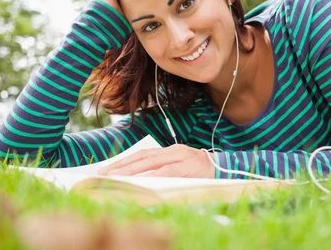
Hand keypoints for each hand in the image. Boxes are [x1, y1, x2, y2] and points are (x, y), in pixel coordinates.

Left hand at [97, 144, 215, 177]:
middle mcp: (174, 151)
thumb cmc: (202, 172)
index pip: (143, 154)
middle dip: (122, 165)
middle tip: (104, 173)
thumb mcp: (182, 167)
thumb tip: (142, 178)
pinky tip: (139, 179)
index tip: (109, 167)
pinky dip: (151, 175)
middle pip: (143, 156)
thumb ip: (165, 169)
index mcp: (171, 150)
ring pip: (151, 162)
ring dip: (132, 170)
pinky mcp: (186, 166)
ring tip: (116, 177)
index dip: (125, 160)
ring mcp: (180, 158)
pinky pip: (165, 171)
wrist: (226, 169)